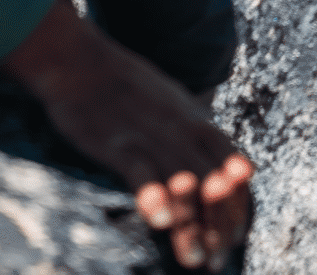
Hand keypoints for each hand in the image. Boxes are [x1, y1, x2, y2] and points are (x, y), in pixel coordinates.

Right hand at [3, 0, 252, 270]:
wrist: (79, 60)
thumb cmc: (121, 83)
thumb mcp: (168, 98)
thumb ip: (187, 127)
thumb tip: (200, 158)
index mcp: (193, 116)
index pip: (229, 159)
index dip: (237, 198)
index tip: (237, 233)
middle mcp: (179, 126)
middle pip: (211, 178)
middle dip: (219, 222)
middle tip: (219, 259)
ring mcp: (150, 134)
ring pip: (181, 181)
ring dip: (192, 223)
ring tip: (197, 259)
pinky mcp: (119, 143)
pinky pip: (141, 171)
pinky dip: (153, 195)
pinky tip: (161, 221)